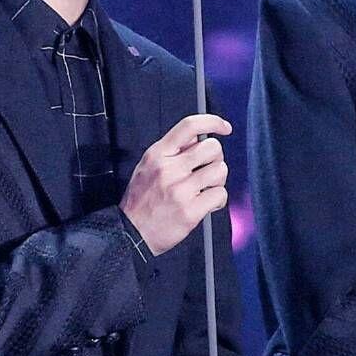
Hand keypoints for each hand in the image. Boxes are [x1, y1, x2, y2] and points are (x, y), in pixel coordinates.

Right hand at [121, 114, 230, 255]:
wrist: (131, 233)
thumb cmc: (141, 200)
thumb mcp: (148, 166)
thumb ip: (172, 150)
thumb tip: (198, 137)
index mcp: (158, 154)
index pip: (189, 126)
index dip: (212, 122)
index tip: (224, 128)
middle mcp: (169, 169)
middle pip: (212, 147)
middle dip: (216, 158)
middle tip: (207, 170)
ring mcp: (180, 190)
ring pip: (220, 170)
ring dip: (218, 180)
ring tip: (205, 188)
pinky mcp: (190, 211)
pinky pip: (220, 194)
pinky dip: (218, 199)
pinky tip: (207, 203)